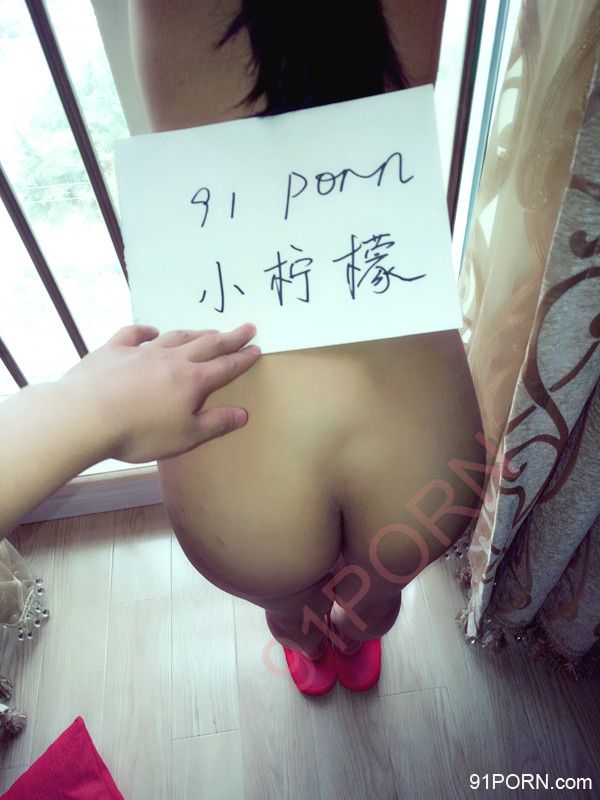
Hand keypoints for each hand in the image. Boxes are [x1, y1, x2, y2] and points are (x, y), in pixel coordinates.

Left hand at [60, 323, 260, 461]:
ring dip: (194, 333)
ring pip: (175, 336)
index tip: (256, 348)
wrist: (87, 415)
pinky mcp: (114, 350)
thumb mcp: (185, 436)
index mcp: (192, 381)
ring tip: (207, 330)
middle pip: (206, 344)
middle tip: (246, 327)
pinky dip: (145, 330)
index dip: (242, 359)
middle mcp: (171, 359)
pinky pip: (133, 334)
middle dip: (228, 337)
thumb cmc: (140, 432)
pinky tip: (151, 330)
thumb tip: (243, 414)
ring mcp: (142, 351)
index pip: (225, 367)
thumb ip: (215, 423)